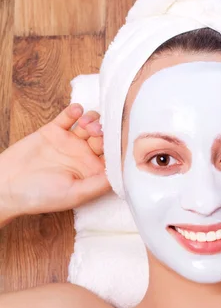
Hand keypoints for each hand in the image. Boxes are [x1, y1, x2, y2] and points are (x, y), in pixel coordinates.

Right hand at [0, 104, 110, 218]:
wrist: (6, 184)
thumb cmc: (41, 196)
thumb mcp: (74, 194)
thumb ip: (98, 184)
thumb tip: (121, 174)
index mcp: (92, 172)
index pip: (113, 157)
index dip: (119, 148)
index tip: (121, 142)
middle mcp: (84, 156)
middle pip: (104, 137)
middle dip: (106, 132)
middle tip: (98, 133)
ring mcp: (70, 142)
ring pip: (90, 124)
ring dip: (93, 120)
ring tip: (86, 124)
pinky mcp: (54, 130)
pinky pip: (69, 116)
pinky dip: (75, 111)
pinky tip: (76, 111)